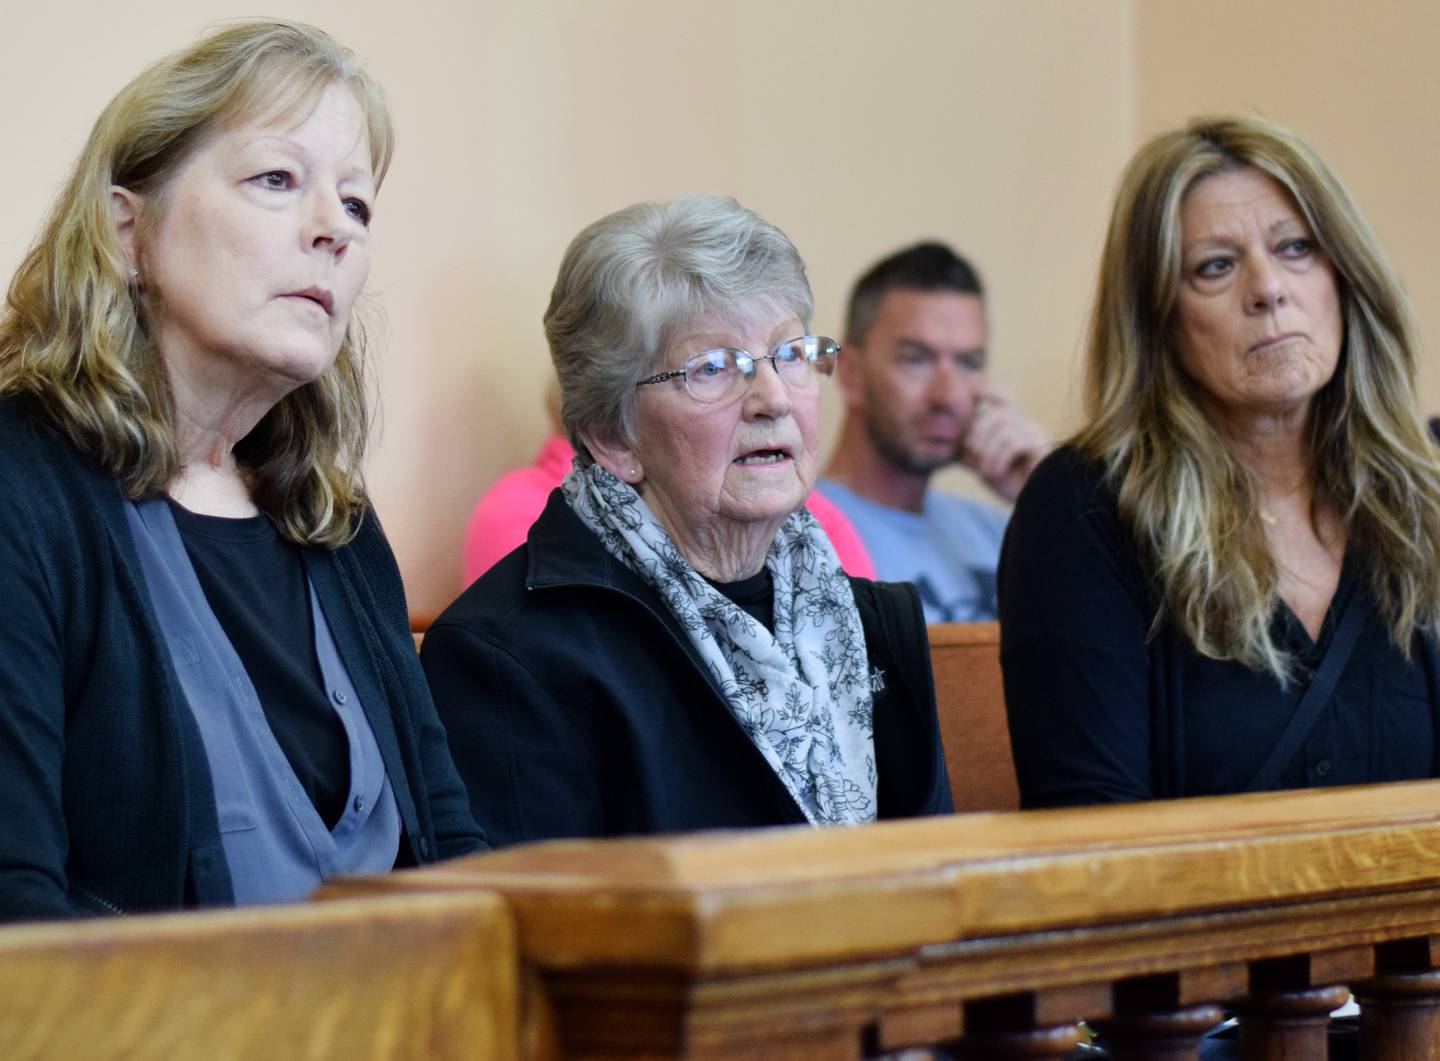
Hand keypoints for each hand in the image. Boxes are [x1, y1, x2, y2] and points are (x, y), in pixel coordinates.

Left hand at [959, 387, 1050, 501]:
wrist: (1035, 508)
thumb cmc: (1012, 488)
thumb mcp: (987, 467)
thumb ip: (975, 452)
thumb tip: (960, 440)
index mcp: (1015, 428)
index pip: (1006, 401)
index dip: (992, 393)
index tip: (975, 391)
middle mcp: (1028, 426)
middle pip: (998, 414)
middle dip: (979, 433)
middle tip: (973, 456)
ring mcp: (1037, 434)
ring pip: (1004, 429)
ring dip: (988, 452)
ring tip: (987, 473)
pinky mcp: (1043, 446)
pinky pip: (1014, 442)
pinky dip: (999, 458)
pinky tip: (996, 474)